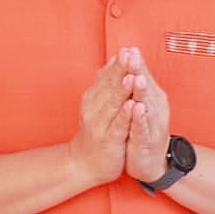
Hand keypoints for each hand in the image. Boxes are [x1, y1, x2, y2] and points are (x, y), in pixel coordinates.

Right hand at [68, 53, 132, 187]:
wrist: (83, 163)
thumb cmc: (95, 133)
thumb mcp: (98, 105)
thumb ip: (106, 83)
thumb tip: (113, 60)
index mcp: (93, 99)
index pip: (108, 78)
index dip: (119, 64)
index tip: (129, 49)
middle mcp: (94, 109)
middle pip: (110, 87)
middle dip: (122, 71)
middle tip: (131, 55)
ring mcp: (101, 125)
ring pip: (113, 104)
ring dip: (123, 90)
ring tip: (132, 76)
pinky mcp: (109, 140)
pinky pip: (118, 126)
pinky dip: (125, 115)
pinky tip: (131, 105)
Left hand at [120, 48, 172, 183]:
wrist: (150, 162)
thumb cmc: (142, 129)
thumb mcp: (138, 103)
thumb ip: (134, 82)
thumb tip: (128, 59)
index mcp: (150, 98)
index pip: (142, 77)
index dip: (135, 64)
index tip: (128, 47)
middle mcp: (154, 109)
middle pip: (145, 88)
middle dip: (138, 72)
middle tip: (132, 56)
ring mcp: (151, 126)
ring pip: (146, 106)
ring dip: (142, 92)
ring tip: (137, 79)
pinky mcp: (146, 141)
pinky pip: (142, 129)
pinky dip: (140, 119)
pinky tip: (137, 109)